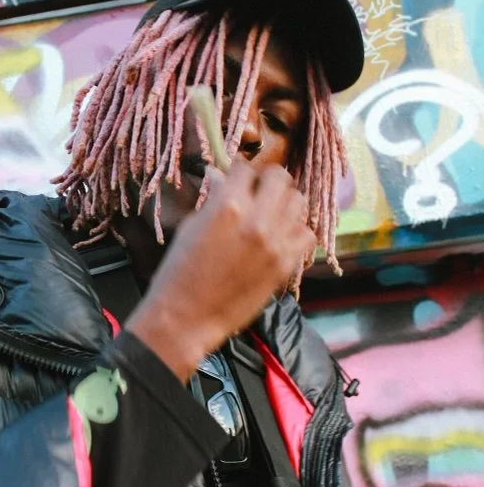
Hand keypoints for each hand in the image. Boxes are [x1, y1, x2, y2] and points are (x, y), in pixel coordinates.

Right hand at [126, 159, 314, 381]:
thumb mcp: (190, 227)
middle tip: (258, 190)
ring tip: (272, 212)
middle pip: (280, 177)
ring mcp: (276, 242)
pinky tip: (281, 236)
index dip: (239, 171)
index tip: (237, 177)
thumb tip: (224, 179)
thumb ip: (214, 201)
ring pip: (298, 201)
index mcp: (227, 205)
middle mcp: (257, 218)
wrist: (186, 318)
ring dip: (284, 202)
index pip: (245, 168)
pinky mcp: (286, 265)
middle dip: (268, 180)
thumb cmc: (178, 272)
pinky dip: (296, 231)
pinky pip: (307, 234)